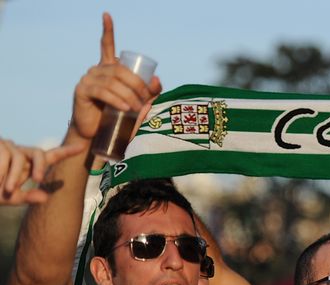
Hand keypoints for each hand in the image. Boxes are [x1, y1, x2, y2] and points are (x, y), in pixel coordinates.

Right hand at [0, 138, 84, 204]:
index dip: (66, 151)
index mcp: (26, 165)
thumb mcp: (7, 197)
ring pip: (20, 157)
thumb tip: (46, 198)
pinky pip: (5, 156)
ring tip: (4, 188)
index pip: (50, 156)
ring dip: (13, 175)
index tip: (83, 147)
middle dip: (41, 166)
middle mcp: (19, 153)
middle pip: (40, 153)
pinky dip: (1, 171)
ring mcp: (7, 146)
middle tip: (38, 181)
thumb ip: (26, 197)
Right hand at [69, 13, 161, 142]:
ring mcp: (87, 78)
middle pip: (121, 70)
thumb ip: (149, 91)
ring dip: (129, 95)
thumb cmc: (118, 116)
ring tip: (137, 108)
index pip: (106, 45)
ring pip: (113, 82)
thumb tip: (158, 79)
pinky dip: (117, 100)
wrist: (98, 134)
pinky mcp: (82, 91)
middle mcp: (96, 69)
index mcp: (108, 68)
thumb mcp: (138, 101)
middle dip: (138, 84)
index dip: (108, 30)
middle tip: (146, 99)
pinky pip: (103, 92)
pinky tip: (125, 107)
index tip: (107, 14)